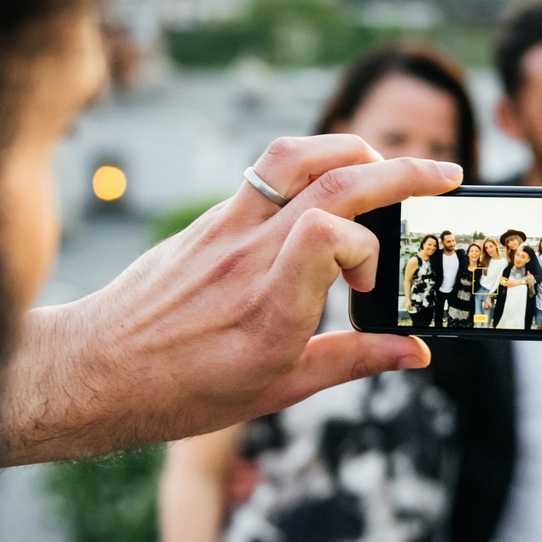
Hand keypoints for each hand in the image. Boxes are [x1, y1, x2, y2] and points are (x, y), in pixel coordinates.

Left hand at [0, 136, 460, 462]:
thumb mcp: (279, 390)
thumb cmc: (183, 392)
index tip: (370, 285)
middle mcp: (249, 259)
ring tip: (386, 166)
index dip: (370, 247)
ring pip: (295, 156)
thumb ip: (353, 361)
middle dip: (402, 170)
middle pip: (332, 180)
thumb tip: (415, 350)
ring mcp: (225, 230)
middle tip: (446, 175)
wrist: (95, 372)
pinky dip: (312, 163)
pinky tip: (331, 184)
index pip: (332, 232)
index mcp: (270, 311)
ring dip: (354, 148)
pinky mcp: (211, 219)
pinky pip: (268, 170)